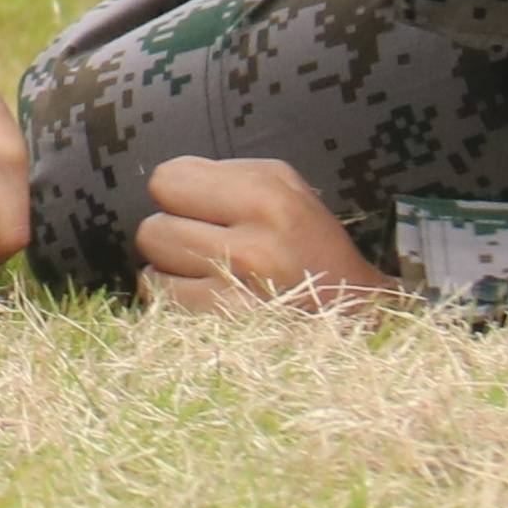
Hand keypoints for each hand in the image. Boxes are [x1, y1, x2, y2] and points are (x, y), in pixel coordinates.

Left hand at [136, 155, 398, 313]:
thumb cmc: (307, 239)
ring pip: (151, 273)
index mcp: (266, 197)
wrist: (356, 310)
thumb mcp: (284, 185)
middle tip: (205, 243)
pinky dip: (175, 301)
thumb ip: (222, 174)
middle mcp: (253, 246)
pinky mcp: (231, 332)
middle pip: (153, 230)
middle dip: (172, 234)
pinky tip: (205, 296)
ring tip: (206, 270)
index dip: (180, 192)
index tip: (203, 206)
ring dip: (172, 272)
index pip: (167, 181)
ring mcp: (241, 296)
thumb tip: (166, 182)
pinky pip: (165, 306)